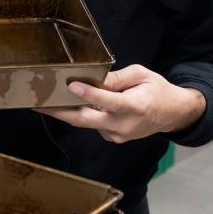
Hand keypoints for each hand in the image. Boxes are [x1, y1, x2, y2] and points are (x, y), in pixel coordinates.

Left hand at [34, 64, 205, 143]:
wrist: (174, 114)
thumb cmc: (157, 90)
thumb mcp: (141, 75)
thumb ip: (117, 79)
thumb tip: (94, 79)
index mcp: (136, 106)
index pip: (109, 101)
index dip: (89, 94)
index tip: (71, 86)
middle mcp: (125, 124)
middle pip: (86, 120)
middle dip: (60, 112)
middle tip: (38, 103)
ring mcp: (118, 134)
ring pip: (87, 123)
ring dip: (68, 112)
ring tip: (46, 100)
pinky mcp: (114, 138)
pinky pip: (94, 125)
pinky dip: (84, 114)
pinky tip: (76, 104)